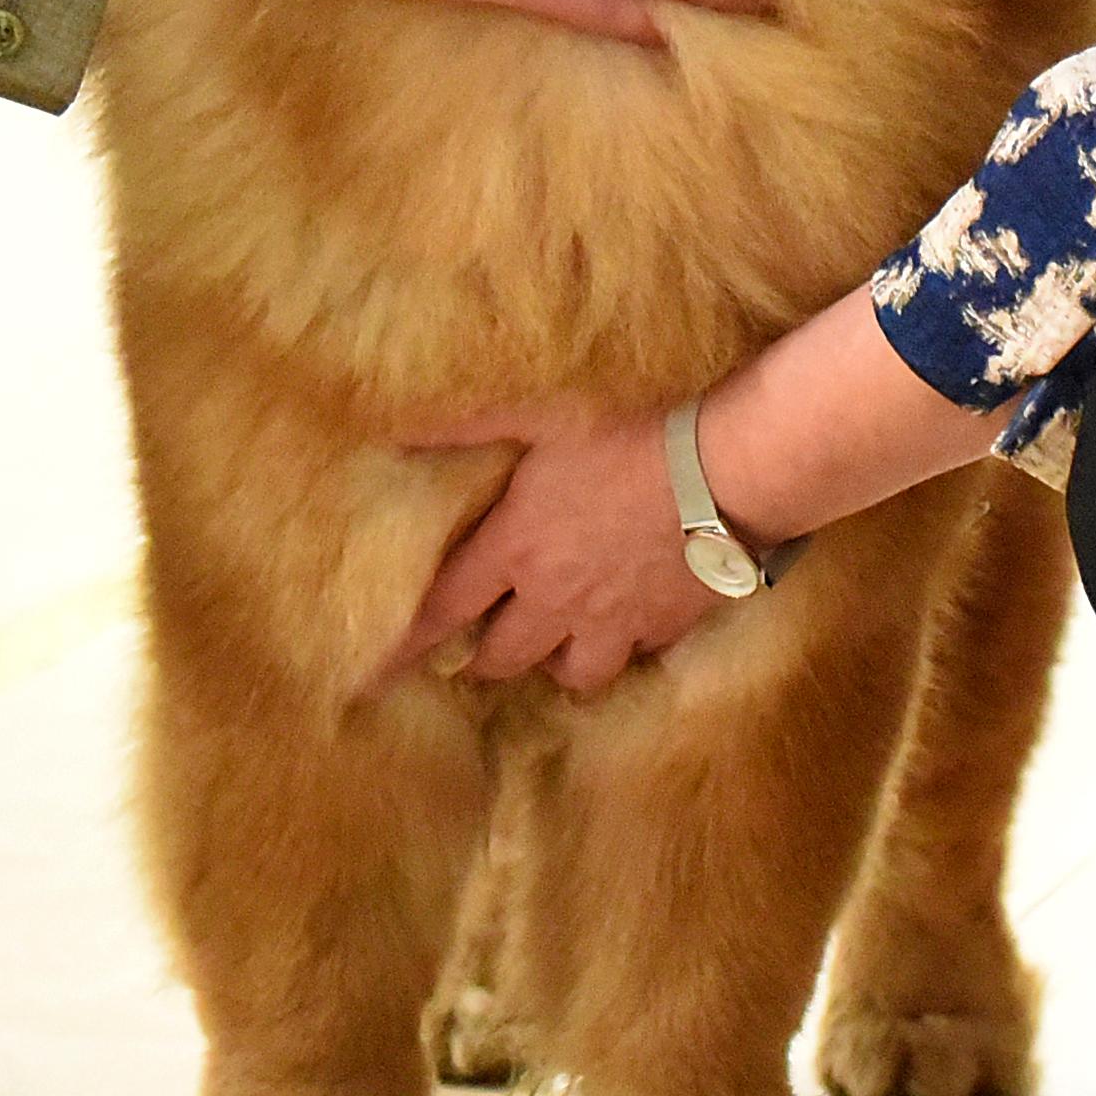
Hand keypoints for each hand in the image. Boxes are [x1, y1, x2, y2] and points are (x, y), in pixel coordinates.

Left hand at [380, 398, 721, 694]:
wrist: (723, 470)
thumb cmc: (623, 434)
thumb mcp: (538, 416)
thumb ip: (465, 424)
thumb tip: (394, 427)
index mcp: (515, 551)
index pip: (441, 611)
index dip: (404, 646)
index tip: (372, 678)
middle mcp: (556, 600)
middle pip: (503, 657)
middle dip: (481, 661)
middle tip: (473, 657)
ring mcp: (613, 621)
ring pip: (572, 675)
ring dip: (555, 665)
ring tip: (554, 649)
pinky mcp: (665, 626)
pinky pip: (635, 654)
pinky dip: (624, 647)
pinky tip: (626, 628)